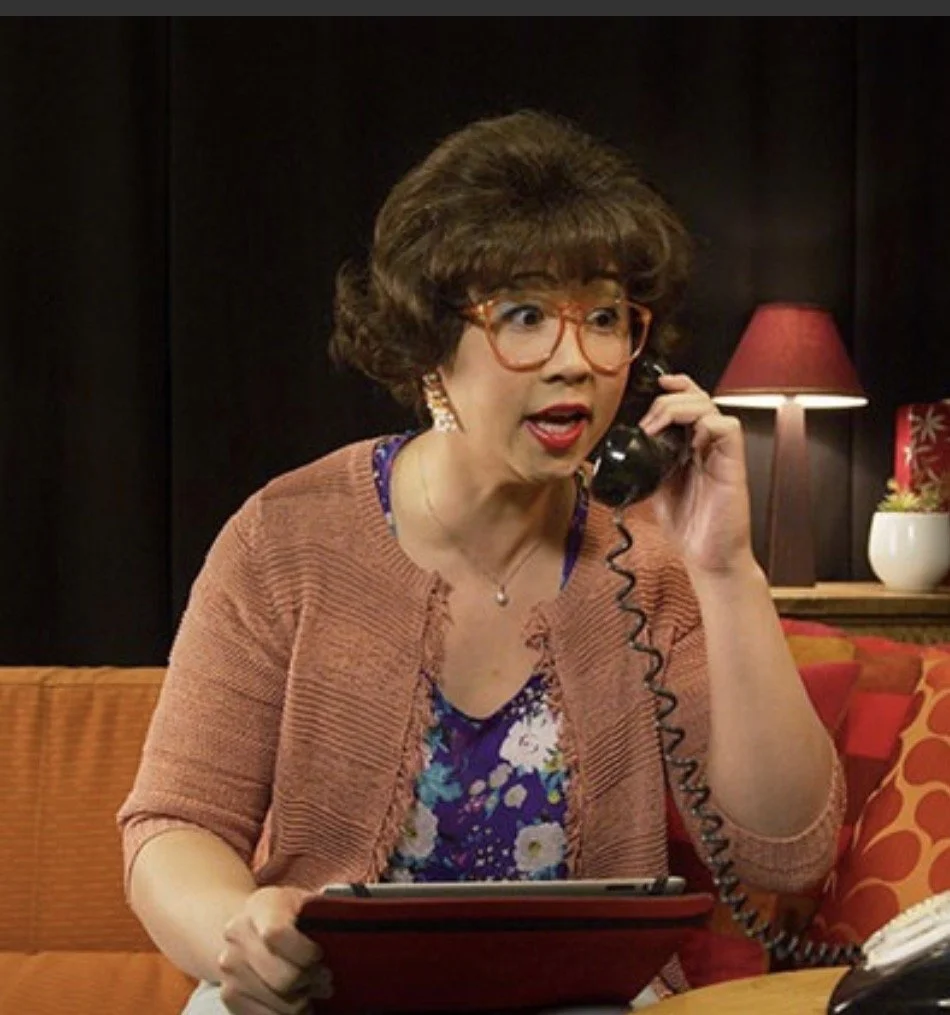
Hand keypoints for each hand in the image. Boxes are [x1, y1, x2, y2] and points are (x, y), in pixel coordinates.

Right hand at [217, 885, 331, 1013]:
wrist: (248, 925)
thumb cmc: (288, 914)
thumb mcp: (306, 902)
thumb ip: (326, 912)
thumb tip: (356, 924)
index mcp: (261, 905)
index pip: (277, 934)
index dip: (305, 952)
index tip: (320, 954)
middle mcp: (238, 934)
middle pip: (281, 977)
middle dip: (311, 982)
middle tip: (325, 979)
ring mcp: (229, 966)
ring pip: (277, 1003)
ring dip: (302, 1002)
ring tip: (312, 990)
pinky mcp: (229, 993)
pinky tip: (297, 1002)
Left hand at [638, 372, 754, 574]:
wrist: (707, 556)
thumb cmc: (688, 526)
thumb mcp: (655, 487)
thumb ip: (646, 465)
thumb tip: (617, 454)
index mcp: (692, 446)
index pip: (689, 402)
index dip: (675, 387)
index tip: (654, 384)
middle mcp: (709, 444)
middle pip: (698, 397)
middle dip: (668, 399)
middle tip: (648, 421)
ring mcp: (722, 452)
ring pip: (710, 406)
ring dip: (679, 408)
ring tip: (656, 428)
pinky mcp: (734, 463)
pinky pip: (727, 427)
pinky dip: (704, 424)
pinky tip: (685, 441)